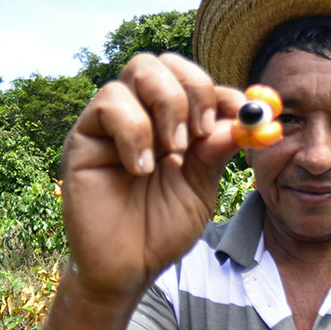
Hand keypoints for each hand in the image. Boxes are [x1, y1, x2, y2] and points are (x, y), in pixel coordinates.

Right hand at [60, 53, 243, 298]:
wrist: (127, 268)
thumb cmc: (162, 229)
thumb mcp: (201, 187)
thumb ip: (217, 149)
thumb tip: (246, 117)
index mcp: (174, 122)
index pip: (197, 83)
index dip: (224, 92)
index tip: (247, 114)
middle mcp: (142, 113)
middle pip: (165, 62)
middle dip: (193, 88)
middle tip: (202, 130)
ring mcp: (112, 121)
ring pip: (138, 70)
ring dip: (166, 106)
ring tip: (172, 153)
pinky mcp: (84, 136)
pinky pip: (109, 104)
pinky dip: (134, 131)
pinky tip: (141, 168)